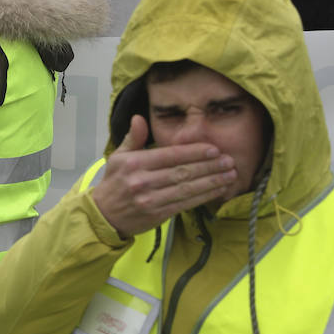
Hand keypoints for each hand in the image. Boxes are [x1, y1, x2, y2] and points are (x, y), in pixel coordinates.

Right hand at [90, 115, 237, 238]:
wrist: (104, 215)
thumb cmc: (114, 182)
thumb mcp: (118, 156)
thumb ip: (133, 138)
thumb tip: (139, 118)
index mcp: (134, 163)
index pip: (170, 155)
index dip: (194, 152)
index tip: (213, 148)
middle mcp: (142, 180)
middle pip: (182, 171)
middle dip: (209, 166)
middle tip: (229, 160)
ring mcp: (150, 199)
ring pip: (186, 188)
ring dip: (211, 181)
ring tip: (230, 174)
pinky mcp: (157, 215)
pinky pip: (185, 204)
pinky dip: (203, 196)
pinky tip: (217, 190)